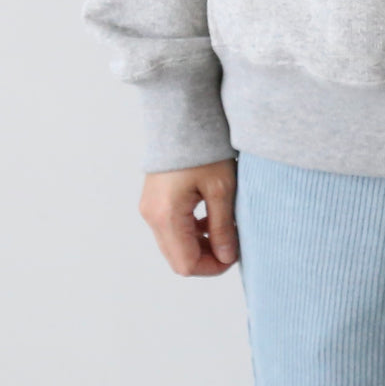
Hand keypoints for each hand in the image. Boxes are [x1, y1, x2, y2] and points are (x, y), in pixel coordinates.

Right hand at [138, 158, 238, 274]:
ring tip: (224, 229)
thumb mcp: (221, 188)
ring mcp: (149, 209)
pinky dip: (190, 232)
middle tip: (232, 244)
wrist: (181, 118)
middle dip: (206, 258)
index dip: (213, 267)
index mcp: (167, 216)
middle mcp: (152, 217)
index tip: (235, 255)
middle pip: (178, 259)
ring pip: (174, 246)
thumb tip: (227, 256)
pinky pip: (170, 229)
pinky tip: (210, 217)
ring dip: (199, 245)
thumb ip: (222, 227)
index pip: (187, 264)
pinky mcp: (153, 201)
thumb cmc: (203, 148)